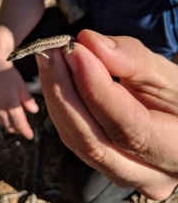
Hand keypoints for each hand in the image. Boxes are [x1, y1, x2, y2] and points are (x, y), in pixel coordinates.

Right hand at [0, 27, 37, 138]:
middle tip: (25, 131)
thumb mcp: (22, 86)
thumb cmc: (10, 74)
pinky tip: (6, 117)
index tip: (31, 136)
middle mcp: (0, 109)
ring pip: (2, 122)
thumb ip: (28, 100)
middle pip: (10, 125)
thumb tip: (35, 112)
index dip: (26, 131)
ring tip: (16, 126)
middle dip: (18, 130)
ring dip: (10, 126)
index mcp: (11, 105)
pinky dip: (2, 120)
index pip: (20, 124)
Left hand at [35, 29, 177, 199]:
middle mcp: (143, 174)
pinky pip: (72, 137)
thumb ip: (131, 59)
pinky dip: (61, 106)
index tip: (75, 51)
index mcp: (173, 152)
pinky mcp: (99, 161)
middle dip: (64, 93)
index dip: (95, 87)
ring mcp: (117, 171)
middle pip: (92, 142)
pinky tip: (56, 81)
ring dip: (57, 98)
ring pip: (75, 141)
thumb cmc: (176, 98)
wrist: (175, 119)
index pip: (126, 126)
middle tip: (52, 54)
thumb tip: (89, 42)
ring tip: (50, 62)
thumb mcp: (165, 76)